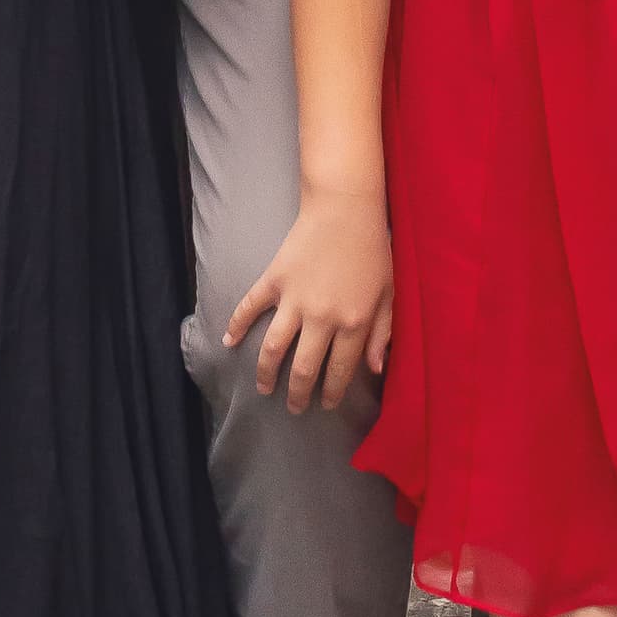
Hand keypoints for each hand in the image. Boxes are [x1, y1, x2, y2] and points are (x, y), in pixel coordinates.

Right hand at [225, 188, 394, 412]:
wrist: (345, 208)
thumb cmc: (373, 249)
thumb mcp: (388, 294)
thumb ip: (381, 333)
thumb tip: (375, 370)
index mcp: (352, 322)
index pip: (339, 370)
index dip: (331, 393)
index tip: (326, 405)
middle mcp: (321, 317)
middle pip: (303, 368)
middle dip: (297, 394)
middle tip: (294, 408)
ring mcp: (294, 300)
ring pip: (274, 348)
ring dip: (266, 373)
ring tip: (264, 389)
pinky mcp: (274, 280)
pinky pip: (250, 307)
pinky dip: (237, 325)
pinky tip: (228, 342)